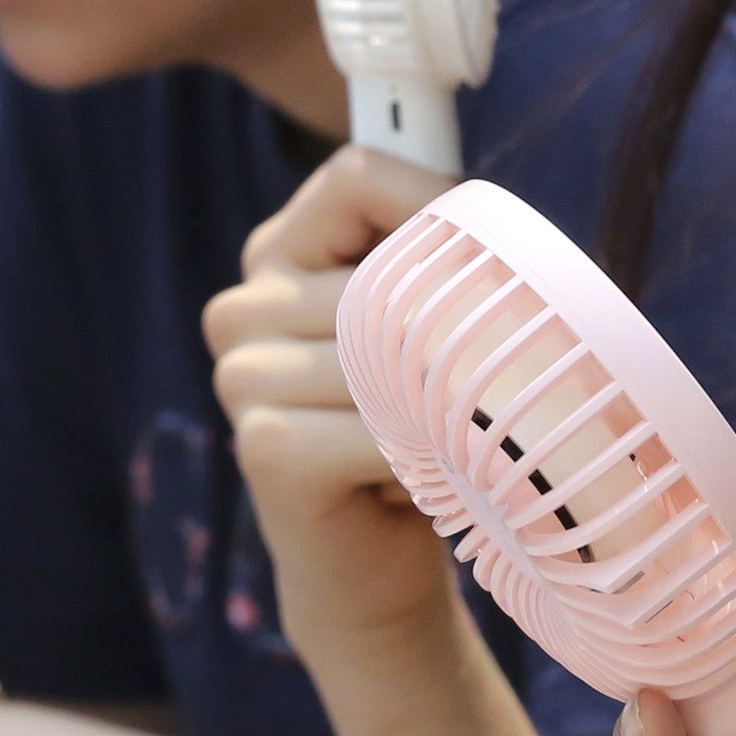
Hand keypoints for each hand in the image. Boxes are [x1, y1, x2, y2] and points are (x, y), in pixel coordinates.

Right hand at [206, 142, 469, 650]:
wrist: (378, 562)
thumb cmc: (416, 427)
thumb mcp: (430, 326)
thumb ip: (444, 260)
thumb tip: (492, 230)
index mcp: (279, 254)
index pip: (357, 173)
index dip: (436, 200)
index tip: (486, 256)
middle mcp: (245, 306)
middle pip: (385, 266)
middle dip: (456, 328)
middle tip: (475, 389)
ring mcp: (242, 374)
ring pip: (388, 344)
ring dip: (442, 401)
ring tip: (440, 437)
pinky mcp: (264, 442)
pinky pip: (381, 421)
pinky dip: (427, 451)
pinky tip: (419, 476)